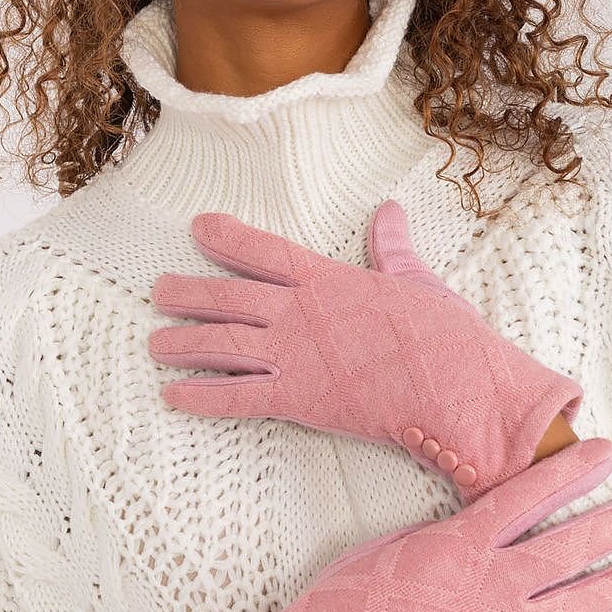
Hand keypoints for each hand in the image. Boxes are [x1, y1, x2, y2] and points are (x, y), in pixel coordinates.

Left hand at [149, 201, 582, 505]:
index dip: (228, 238)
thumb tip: (390, 212)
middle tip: (159, 291)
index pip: (265, 251)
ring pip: (222, 344)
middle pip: (229, 297)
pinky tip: (173, 396)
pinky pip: (237, 398)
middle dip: (189, 293)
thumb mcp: (418, 280)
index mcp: (329, 279)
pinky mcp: (298, 400)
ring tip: (154, 344)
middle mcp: (301, 313)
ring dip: (183, 343)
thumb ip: (393, 249)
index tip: (198, 228)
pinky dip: (202, 397)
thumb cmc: (446, 337)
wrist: (456, 388)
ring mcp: (295, 356)